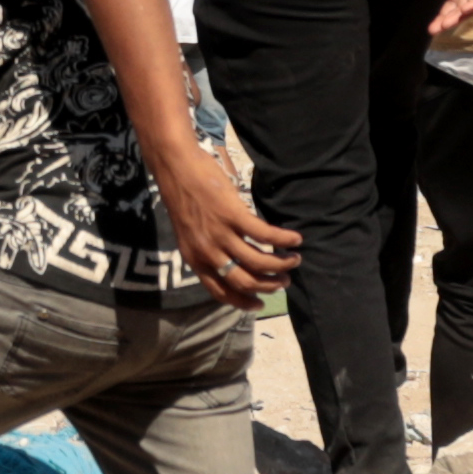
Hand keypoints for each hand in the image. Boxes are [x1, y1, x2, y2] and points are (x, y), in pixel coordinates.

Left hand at [160, 147, 300, 307]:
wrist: (175, 169)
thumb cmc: (182, 197)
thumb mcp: (188, 234)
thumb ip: (206, 250)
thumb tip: (231, 262)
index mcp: (195, 260)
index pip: (221, 292)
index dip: (243, 302)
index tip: (260, 304)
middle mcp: (208, 253)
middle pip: (244, 281)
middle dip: (268, 286)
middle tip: (284, 282)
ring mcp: (221, 235)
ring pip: (258, 262)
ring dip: (281, 265)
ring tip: (294, 260)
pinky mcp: (233, 216)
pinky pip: (265, 234)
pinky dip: (284, 239)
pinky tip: (296, 239)